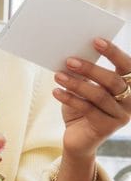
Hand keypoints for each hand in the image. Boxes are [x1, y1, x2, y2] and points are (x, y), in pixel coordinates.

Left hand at [53, 38, 130, 159]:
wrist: (77, 139)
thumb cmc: (82, 109)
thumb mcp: (85, 89)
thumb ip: (86, 74)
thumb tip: (73, 55)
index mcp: (130, 86)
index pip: (127, 66)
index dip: (113, 53)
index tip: (96, 41)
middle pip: (112, 80)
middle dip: (91, 69)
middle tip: (70, 60)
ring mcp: (121, 115)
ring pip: (99, 95)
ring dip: (76, 83)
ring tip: (58, 75)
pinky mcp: (107, 127)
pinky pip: (87, 109)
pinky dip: (70, 98)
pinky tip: (56, 91)